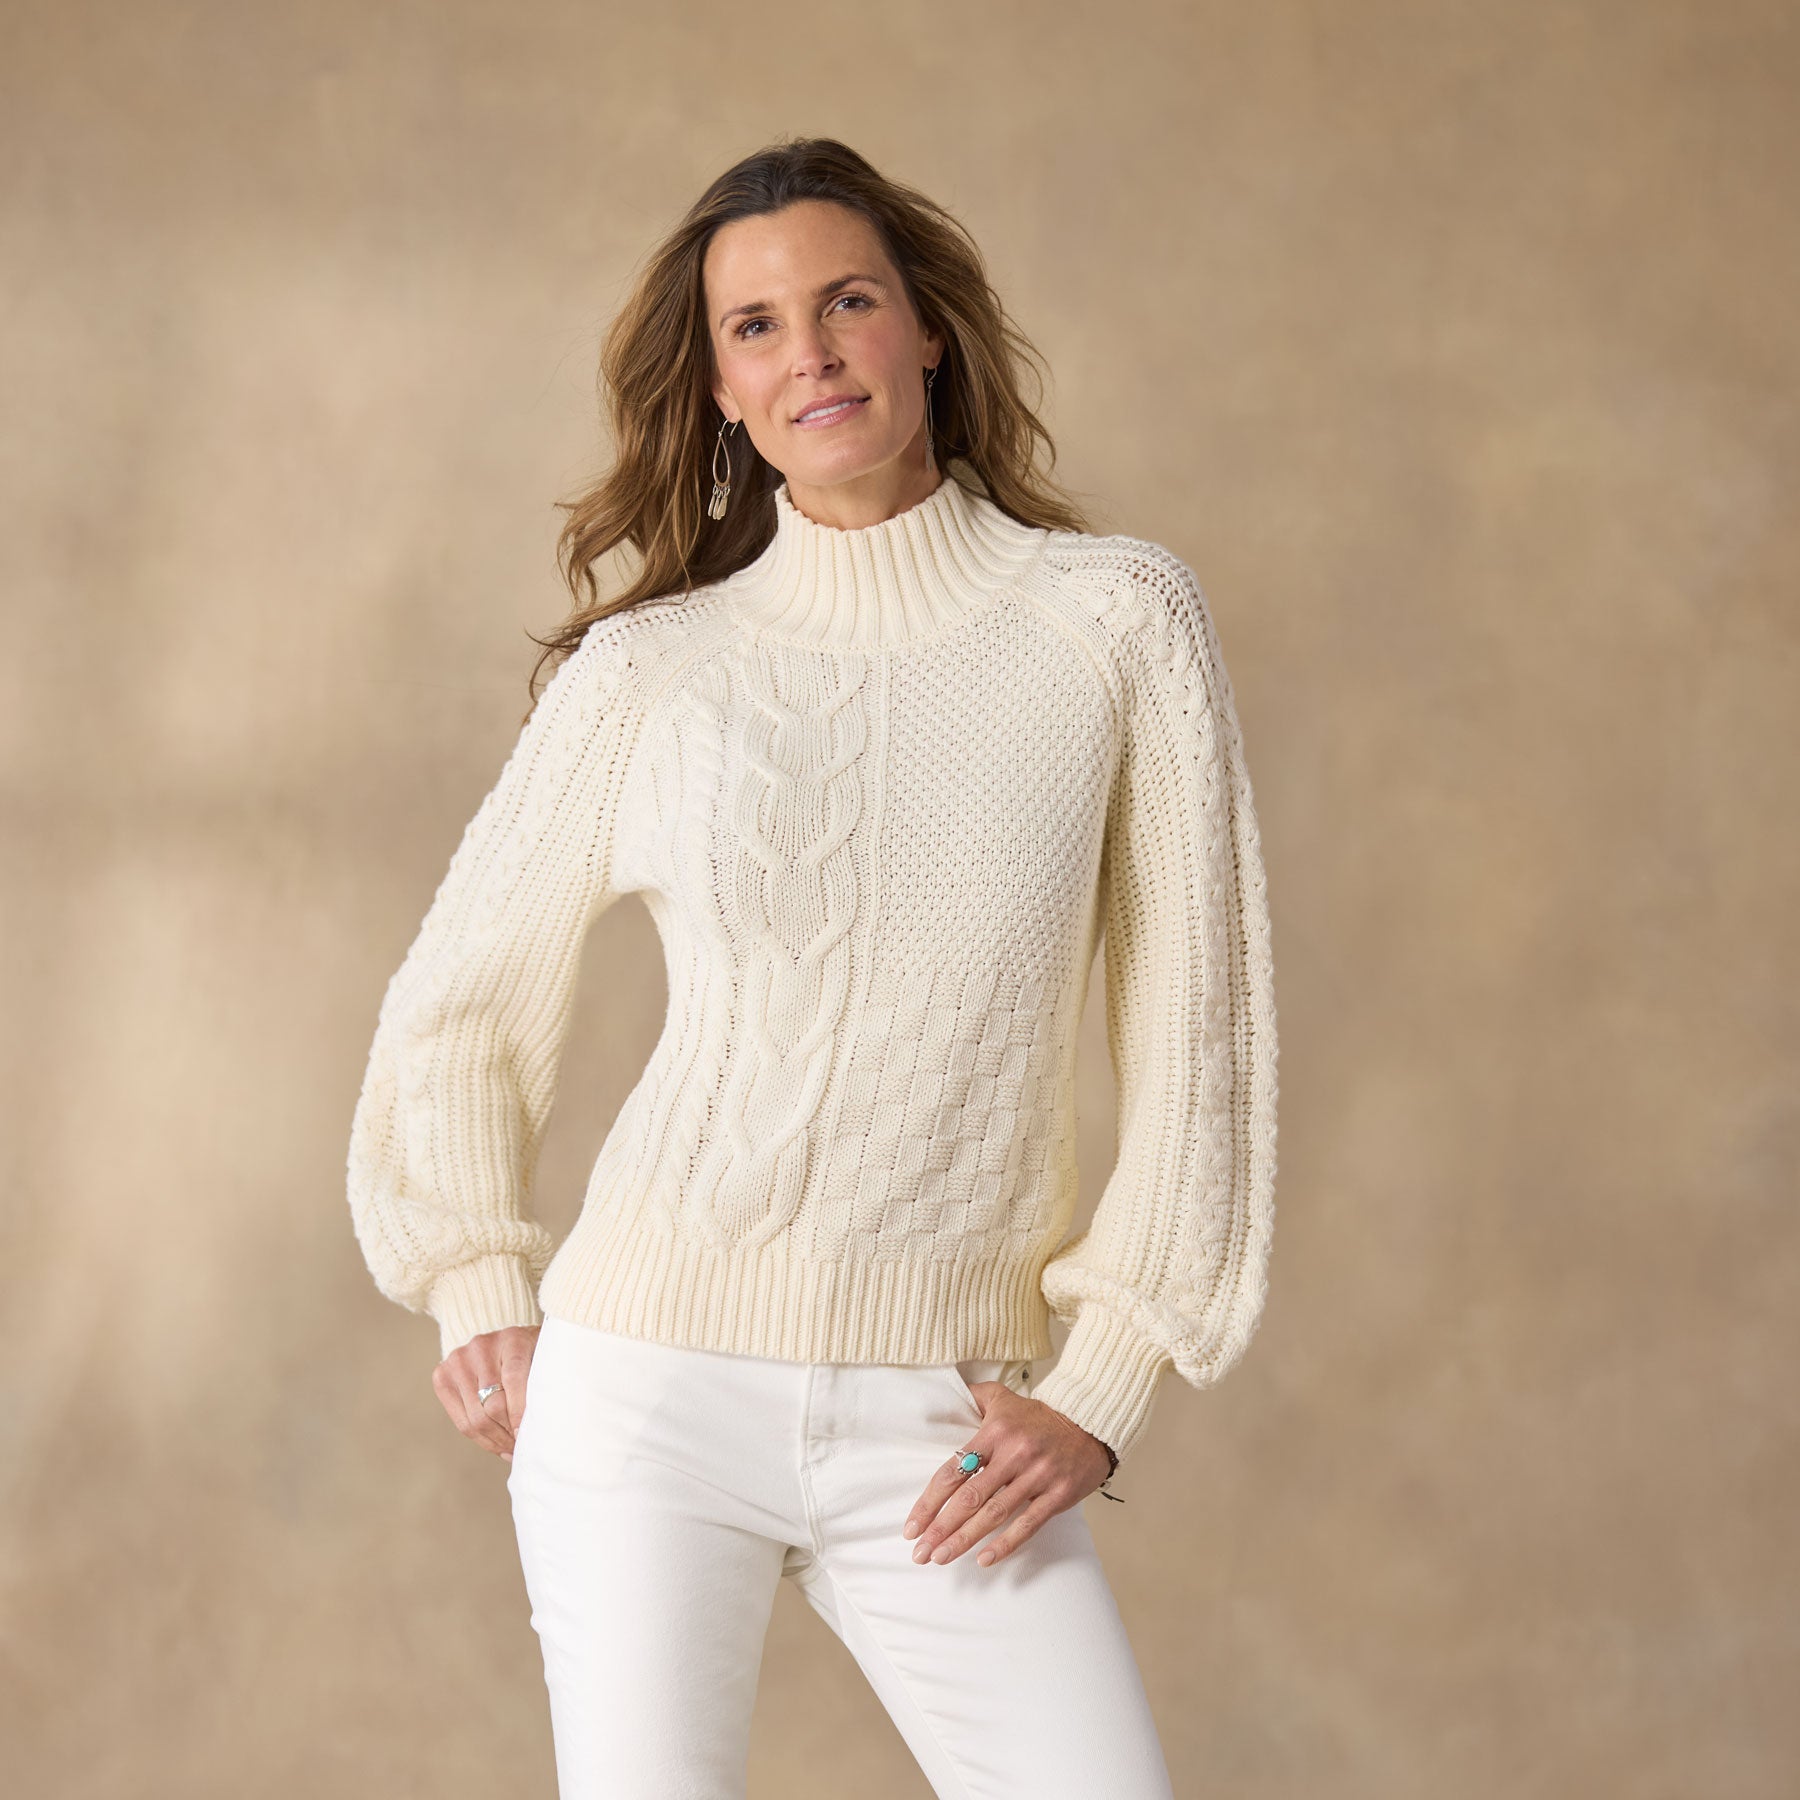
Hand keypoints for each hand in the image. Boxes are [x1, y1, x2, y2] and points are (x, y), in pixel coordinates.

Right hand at [433, 1323, 539, 1460]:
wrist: (500, 1343)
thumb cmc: (530, 1356)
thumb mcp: (544, 1360)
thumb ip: (544, 1385)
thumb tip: (540, 1432)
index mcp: (512, 1338)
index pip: (514, 1379)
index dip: (520, 1412)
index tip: (528, 1435)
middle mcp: (482, 1346)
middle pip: (493, 1405)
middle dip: (509, 1433)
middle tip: (523, 1447)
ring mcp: (459, 1360)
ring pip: (476, 1418)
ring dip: (496, 1440)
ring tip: (511, 1448)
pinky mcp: (442, 1376)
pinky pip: (461, 1421)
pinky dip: (481, 1439)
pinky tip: (496, 1444)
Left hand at [901, 1381, 1115, 1568]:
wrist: (1090, 1421)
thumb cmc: (1040, 1416)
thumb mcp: (1004, 1398)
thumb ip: (974, 1397)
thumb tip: (944, 1393)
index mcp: (994, 1432)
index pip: (953, 1470)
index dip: (930, 1501)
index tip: (912, 1526)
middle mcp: (1013, 1454)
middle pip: (969, 1497)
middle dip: (941, 1528)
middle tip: (920, 1552)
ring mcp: (1036, 1476)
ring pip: (994, 1514)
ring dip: (964, 1539)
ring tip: (941, 1558)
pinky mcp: (1057, 1495)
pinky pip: (1027, 1524)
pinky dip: (1005, 1544)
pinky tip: (984, 1559)